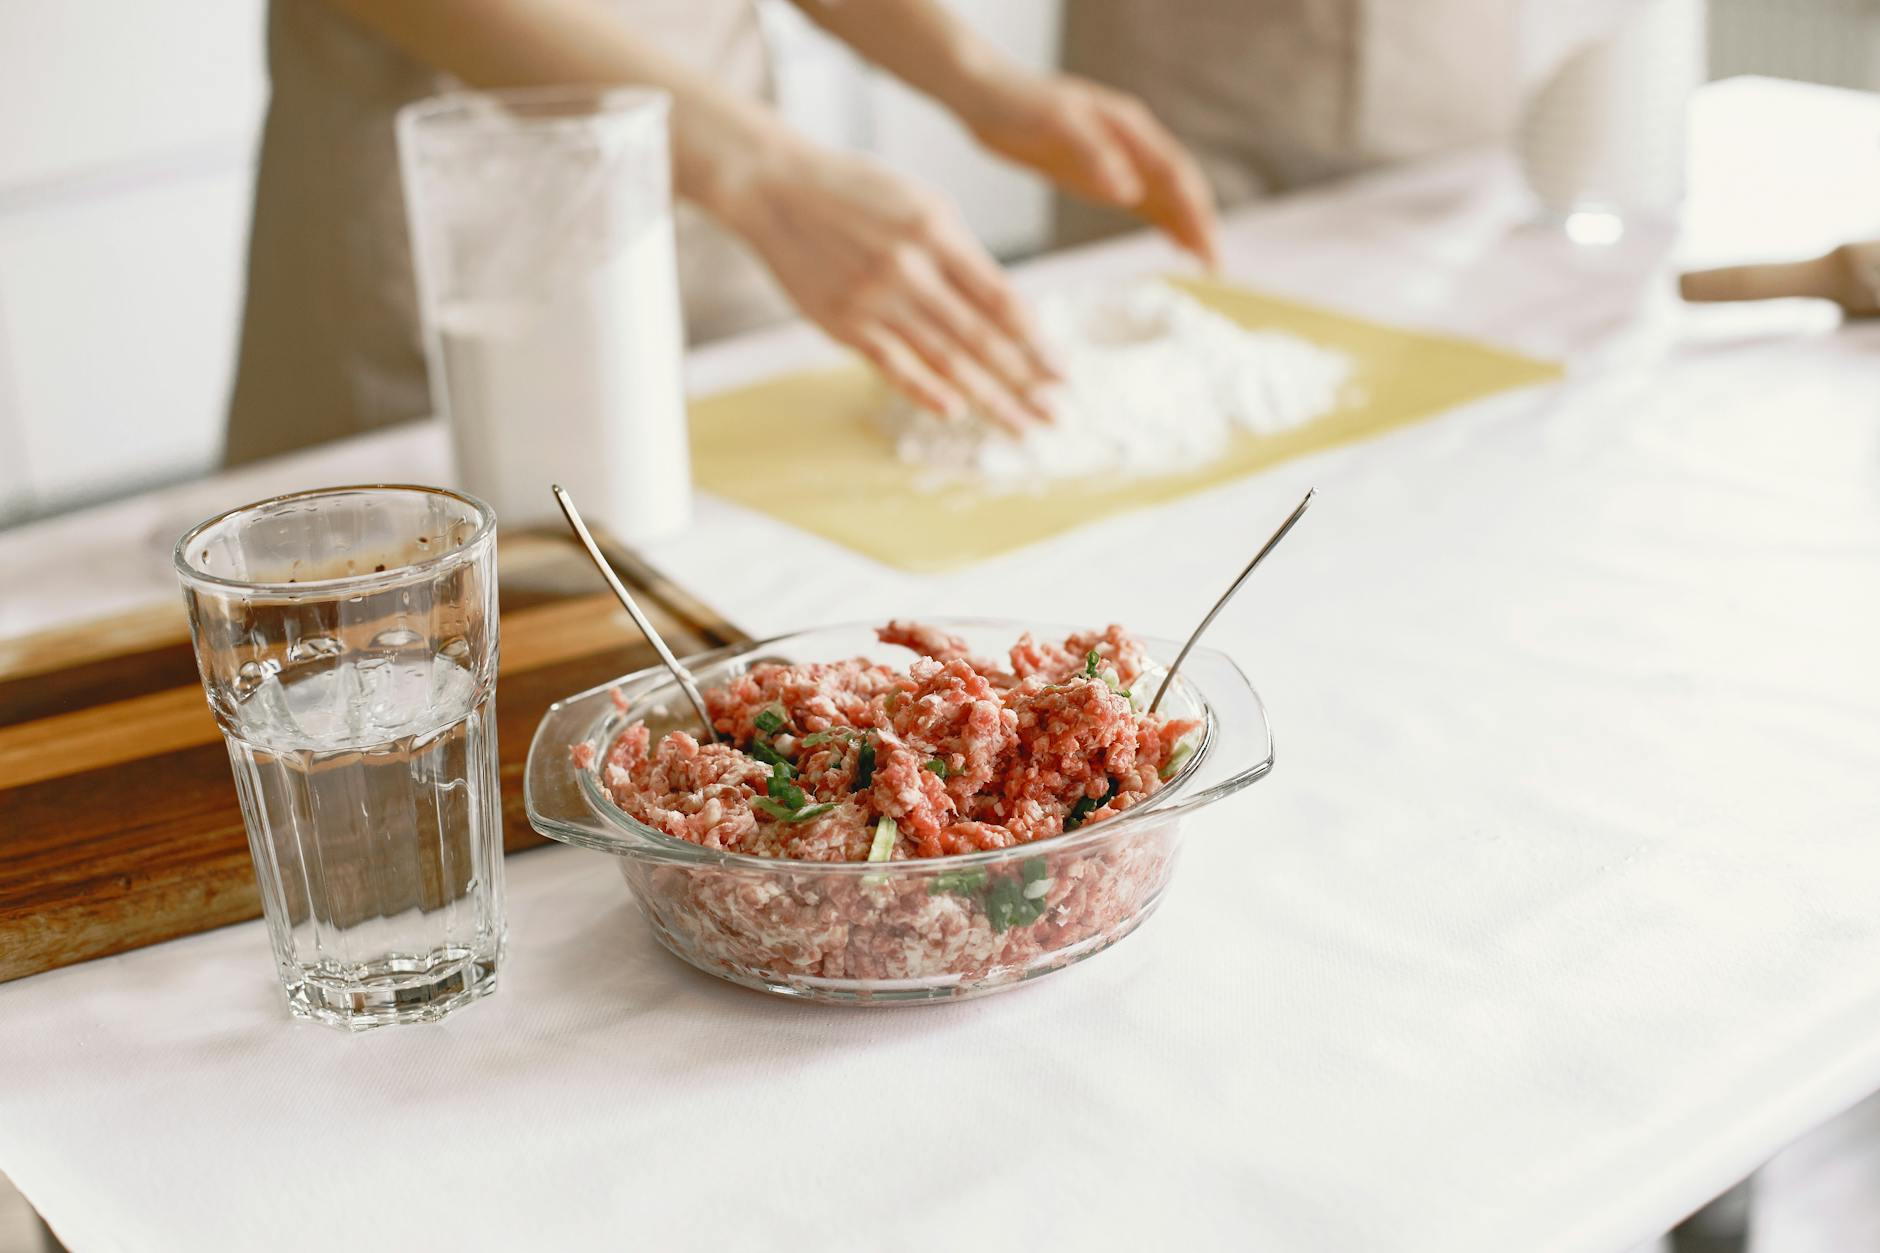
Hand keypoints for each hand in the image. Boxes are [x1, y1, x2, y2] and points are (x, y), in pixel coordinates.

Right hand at [719, 137, 1059, 430]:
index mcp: (936, 231)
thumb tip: (1003, 308)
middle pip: (980, 338)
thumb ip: (960, 252)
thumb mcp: (919, 201)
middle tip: (1055, 414)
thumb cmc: (854, 191)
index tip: (1062, 370)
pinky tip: (956, 411)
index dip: (1036, 340)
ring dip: (988, 398)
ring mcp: (876, 300)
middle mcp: (910, 269)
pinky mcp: (844, 324)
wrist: (775, 187)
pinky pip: (893, 366)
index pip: (1000, 299)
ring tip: (1021, 426)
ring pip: (944, 360)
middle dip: (1025, 382)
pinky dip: (925, 392)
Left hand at [958, 70, 1217, 266]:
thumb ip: (1093, 156)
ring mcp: (1118, 159)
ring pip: (1165, 196)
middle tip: (1215, 268)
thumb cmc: (1018, 103)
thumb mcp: (1054, 124)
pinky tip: (1175, 245)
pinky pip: (1142, 201)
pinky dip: (1163, 223)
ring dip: (1187, 227)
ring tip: (1205, 265)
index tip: (1207, 245)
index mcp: (1128, 127)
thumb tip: (1131, 192)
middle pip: (1178, 187)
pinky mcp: (1100, 174)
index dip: (1194, 211)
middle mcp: (1132, 142)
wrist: (985, 97)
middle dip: (1200, 225)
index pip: (1175, 173)